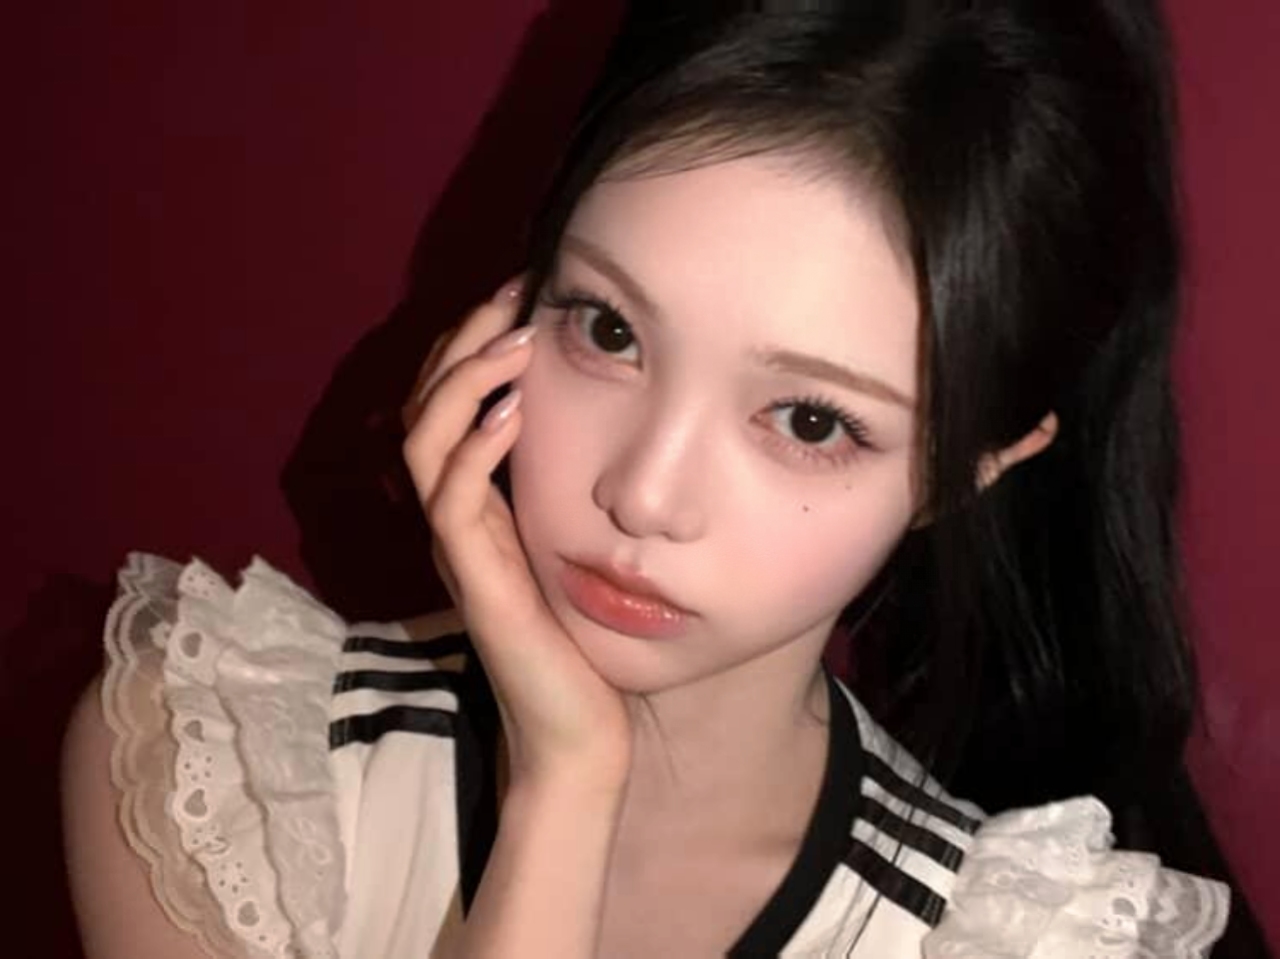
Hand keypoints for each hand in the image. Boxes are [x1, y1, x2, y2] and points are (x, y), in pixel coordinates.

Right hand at [403, 279, 632, 792]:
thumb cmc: (584, 639)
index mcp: (477, 502)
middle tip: (514, 285)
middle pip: (424, 403)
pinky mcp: (473, 577)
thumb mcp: (575, 542)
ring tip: (515, 333)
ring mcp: (456, 545)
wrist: (578, 728)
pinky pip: (453, 496)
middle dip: (465, 337)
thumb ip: (568, 489)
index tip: (525, 291)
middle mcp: (455, 514)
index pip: (449, 402)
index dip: (475, 342)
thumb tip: (610, 422)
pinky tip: (515, 408)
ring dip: (466, 377)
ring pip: (425, 438)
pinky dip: (477, 444)